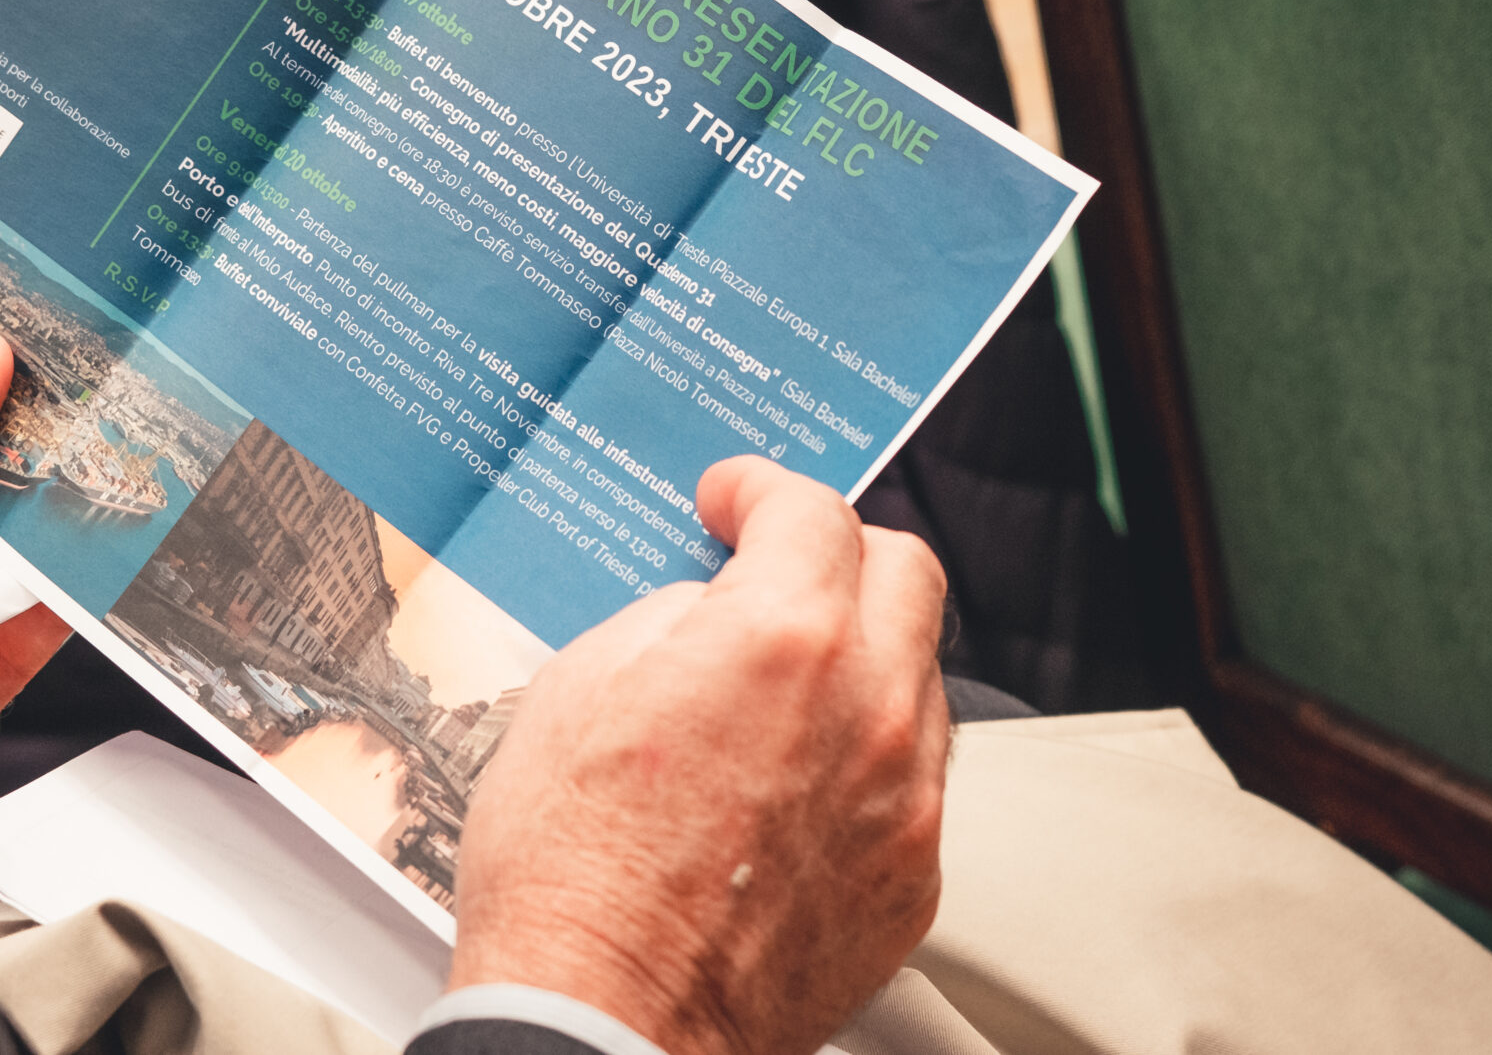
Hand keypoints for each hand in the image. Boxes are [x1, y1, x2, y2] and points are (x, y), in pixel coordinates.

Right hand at [449, 457, 949, 1054]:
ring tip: (780, 683)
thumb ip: (670, 619)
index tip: (737, 500)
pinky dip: (864, 757)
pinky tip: (792, 780)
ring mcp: (904, 800)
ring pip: (919, 679)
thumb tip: (708, 611)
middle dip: (840, 551)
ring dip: (861, 657)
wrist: (603, 1022)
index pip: (813, 510)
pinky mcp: (911, 880)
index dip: (762, 489)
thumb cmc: (571, 874)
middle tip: (779, 564)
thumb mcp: (579, 686)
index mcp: (782, 638)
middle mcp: (867, 709)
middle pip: (908, 573)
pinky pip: (910, 781)